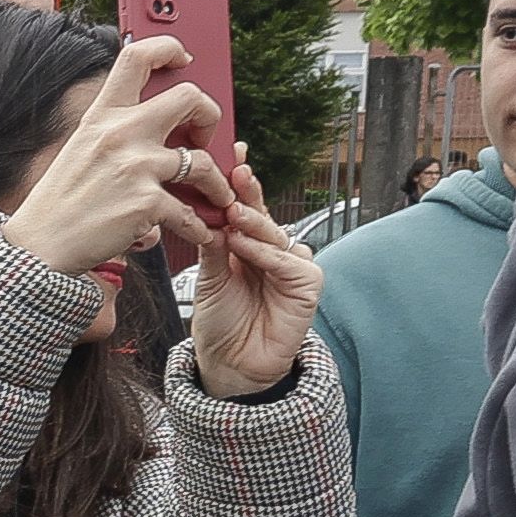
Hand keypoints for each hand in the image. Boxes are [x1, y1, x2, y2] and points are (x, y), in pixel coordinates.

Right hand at [0, 35, 235, 277]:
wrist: (40, 247)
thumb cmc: (61, 202)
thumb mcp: (81, 150)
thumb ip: (115, 131)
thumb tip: (154, 123)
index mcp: (102, 116)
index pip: (137, 57)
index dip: (168, 48)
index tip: (185, 59)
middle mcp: (121, 133)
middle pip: (189, 98)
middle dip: (210, 116)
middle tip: (204, 138)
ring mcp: (136, 167)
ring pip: (204, 161)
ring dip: (217, 182)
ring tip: (216, 194)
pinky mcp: (147, 203)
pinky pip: (191, 212)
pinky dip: (198, 226)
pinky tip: (195, 230)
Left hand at [180, 149, 323, 400]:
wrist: (229, 365)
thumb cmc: (219, 321)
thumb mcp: (208, 276)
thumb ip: (213, 243)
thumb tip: (209, 207)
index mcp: (249, 243)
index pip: (246, 205)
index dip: (241, 180)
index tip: (232, 151)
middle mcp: (273, 249)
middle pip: (263, 214)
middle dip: (248, 193)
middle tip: (234, 173)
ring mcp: (292, 265)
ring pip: (275, 234)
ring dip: (254, 223)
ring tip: (233, 214)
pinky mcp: (307, 284)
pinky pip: (287, 261)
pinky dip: (266, 254)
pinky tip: (245, 246)